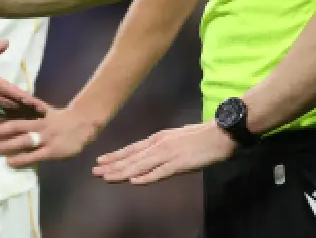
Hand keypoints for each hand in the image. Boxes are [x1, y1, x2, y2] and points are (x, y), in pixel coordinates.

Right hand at [0, 39, 49, 118]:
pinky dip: (8, 117)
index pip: (7, 90)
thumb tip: (6, 43)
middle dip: (26, 110)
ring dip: (20, 115)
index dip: (23, 98)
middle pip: (8, 105)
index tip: (37, 103)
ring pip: (3, 112)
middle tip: (43, 113)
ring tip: (36, 118)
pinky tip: (19, 119)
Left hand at [0, 106, 103, 167]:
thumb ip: (29, 113)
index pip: (14, 116)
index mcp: (36, 114)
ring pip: (23, 141)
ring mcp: (46, 138)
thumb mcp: (44, 111)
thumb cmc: (61, 119)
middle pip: (14, 127)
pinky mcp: (52, 151)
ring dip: (5, 145)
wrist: (83, 123)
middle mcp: (39, 124)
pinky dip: (21, 159)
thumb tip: (9, 112)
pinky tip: (9, 162)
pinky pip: (34, 156)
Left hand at [92, 122, 236, 184]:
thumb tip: (149, 153)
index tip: (100, 161)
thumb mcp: (175, 137)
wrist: (220, 133)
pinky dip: (146, 177)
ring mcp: (168, 154)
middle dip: (112, 166)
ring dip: (122, 173)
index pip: (131, 149)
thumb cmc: (201, 136)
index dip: (115, 156)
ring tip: (107, 178)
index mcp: (158, 138)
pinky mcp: (180, 163)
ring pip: (140, 165)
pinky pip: (160, 172)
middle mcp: (159, 145)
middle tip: (95, 172)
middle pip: (131, 158)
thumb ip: (162, 146)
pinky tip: (134, 181)